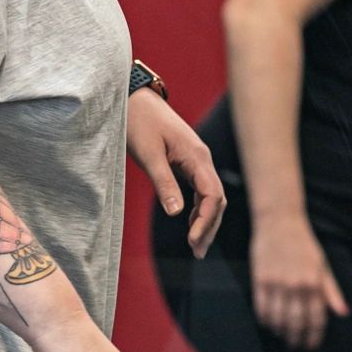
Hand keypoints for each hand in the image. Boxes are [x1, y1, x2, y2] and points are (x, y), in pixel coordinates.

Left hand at [127, 87, 226, 256]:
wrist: (134, 99)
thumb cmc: (139, 123)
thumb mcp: (148, 154)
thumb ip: (163, 183)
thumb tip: (176, 213)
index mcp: (197, 157)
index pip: (213, 196)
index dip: (206, 221)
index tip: (192, 241)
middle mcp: (202, 159)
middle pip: (217, 199)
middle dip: (209, 226)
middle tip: (197, 252)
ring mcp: (197, 160)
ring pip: (211, 196)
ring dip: (205, 220)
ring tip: (196, 246)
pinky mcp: (188, 161)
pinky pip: (201, 189)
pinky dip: (198, 209)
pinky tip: (189, 223)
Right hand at [250, 212, 348, 348]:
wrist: (279, 222)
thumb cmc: (304, 244)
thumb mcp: (323, 266)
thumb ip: (331, 291)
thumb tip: (343, 313)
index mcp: (314, 283)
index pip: (316, 318)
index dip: (314, 336)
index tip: (311, 344)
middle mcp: (296, 285)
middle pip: (296, 323)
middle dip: (297, 338)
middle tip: (296, 344)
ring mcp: (277, 283)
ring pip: (278, 319)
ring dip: (281, 331)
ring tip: (283, 335)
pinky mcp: (260, 280)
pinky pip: (261, 308)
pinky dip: (265, 320)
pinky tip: (269, 323)